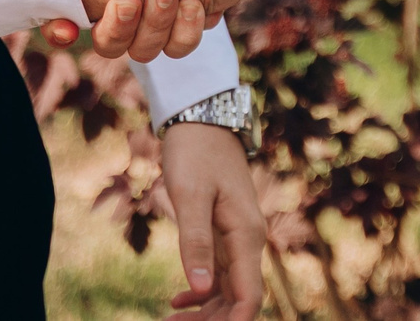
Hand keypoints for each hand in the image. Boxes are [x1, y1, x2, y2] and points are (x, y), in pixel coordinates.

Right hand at [55, 0, 224, 61]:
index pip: (75, 12)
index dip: (76, 27)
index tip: (101, 12)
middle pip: (118, 40)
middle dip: (128, 27)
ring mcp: (164, 3)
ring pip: (151, 46)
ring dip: (160, 27)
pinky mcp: (197, 11)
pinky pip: (185, 41)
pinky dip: (191, 28)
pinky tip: (198, 4)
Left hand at [161, 122, 265, 318]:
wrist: (202, 119)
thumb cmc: (195, 152)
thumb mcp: (190, 195)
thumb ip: (195, 241)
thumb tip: (200, 289)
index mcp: (246, 235)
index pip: (249, 296)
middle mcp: (248, 241)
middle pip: (239, 299)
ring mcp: (237, 239)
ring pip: (228, 290)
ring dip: (204, 311)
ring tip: (170, 320)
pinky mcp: (224, 233)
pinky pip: (219, 275)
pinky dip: (201, 293)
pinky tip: (177, 300)